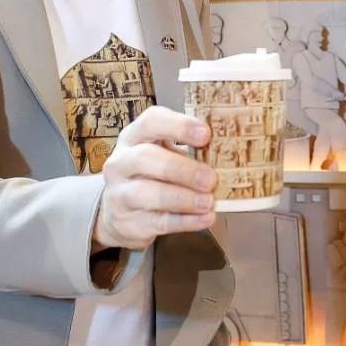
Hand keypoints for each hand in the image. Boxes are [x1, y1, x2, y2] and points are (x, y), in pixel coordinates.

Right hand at [93, 106, 217, 250]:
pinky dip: (185, 221)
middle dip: (181, 168)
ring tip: (208, 201)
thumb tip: (227, 153)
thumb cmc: (150, 175)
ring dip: (183, 198)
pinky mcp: (129, 223)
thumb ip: (188, 151)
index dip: (178, 126)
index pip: (150, 122)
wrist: (119, 214)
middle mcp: (121, 163)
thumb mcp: (162, 155)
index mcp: (133, 138)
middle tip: (210, 178)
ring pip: (147, 193)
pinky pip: (159, 222)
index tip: (206, 134)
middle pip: (145, 158)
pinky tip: (205, 218)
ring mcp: (120, 194)